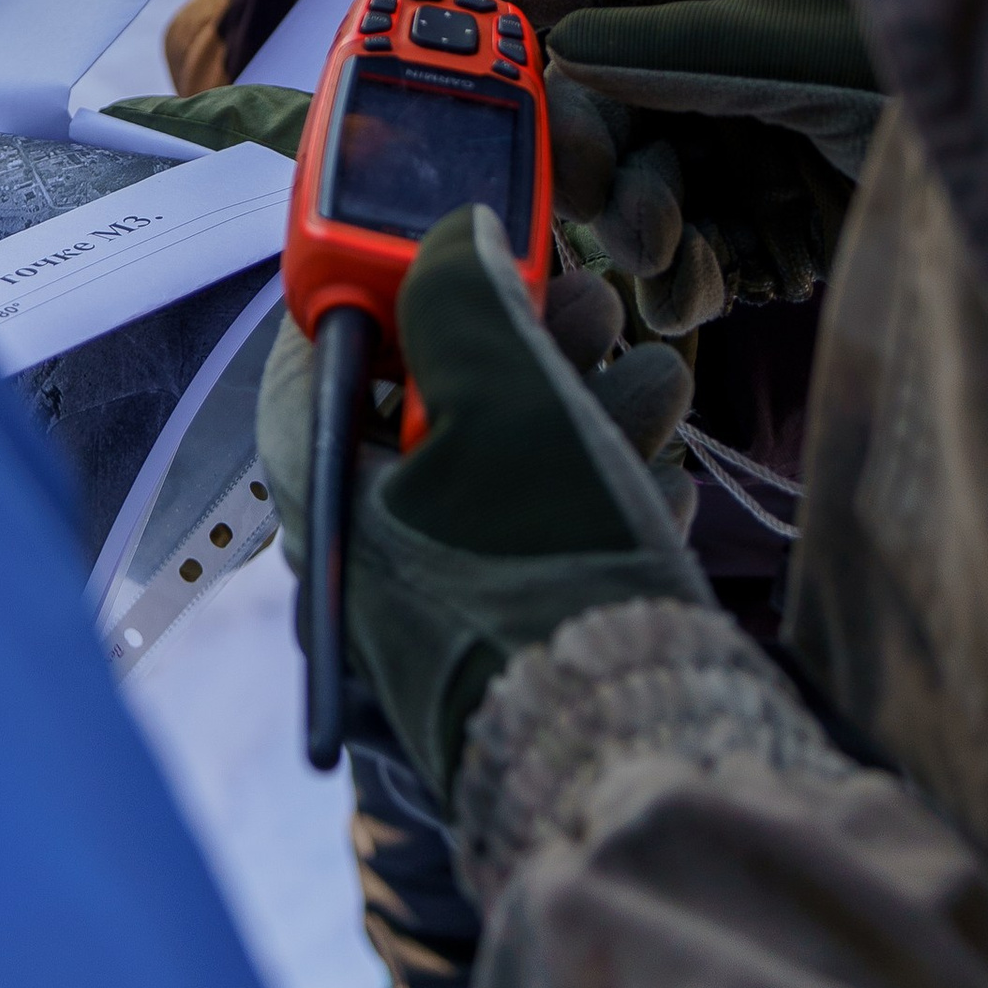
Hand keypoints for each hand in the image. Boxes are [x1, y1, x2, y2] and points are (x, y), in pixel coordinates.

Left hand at [260, 211, 709, 808]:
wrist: (633, 753)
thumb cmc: (548, 566)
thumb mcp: (503, 393)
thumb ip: (462, 290)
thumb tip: (448, 236)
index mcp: (325, 483)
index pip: (328, 345)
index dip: (392, 272)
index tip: (464, 234)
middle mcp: (368, 543)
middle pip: (431, 394)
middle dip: (523, 333)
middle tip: (591, 300)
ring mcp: (444, 594)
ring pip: (506, 454)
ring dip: (585, 398)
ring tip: (658, 376)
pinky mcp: (517, 629)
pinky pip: (549, 527)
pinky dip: (605, 482)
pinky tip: (662, 466)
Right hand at [405, 0, 873, 337]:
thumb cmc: (941, 54)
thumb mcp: (806, 43)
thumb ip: (675, 45)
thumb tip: (562, 55)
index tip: (407, 7)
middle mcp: (702, 37)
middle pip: (579, 90)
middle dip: (578, 151)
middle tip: (599, 198)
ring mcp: (727, 123)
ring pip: (621, 177)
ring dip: (634, 226)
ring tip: (674, 258)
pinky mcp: (759, 204)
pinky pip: (678, 240)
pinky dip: (684, 274)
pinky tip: (707, 291)